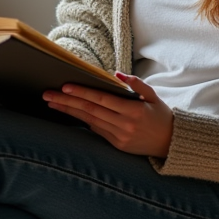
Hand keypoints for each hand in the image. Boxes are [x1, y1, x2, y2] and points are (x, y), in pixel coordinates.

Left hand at [43, 72, 172, 155]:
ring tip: (52, 103)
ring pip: (89, 121)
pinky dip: (82, 120)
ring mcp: (119, 137)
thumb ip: (136, 84)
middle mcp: (124, 125)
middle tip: (48, 95)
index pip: (101, 99)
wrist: (170, 143)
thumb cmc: (160, 115)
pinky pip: (96, 130)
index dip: (82, 93)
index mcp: (133, 111)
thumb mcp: (152, 96)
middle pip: (90, 110)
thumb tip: (116, 74)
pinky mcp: (117, 145)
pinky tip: (69, 113)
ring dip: (69, 112)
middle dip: (67, 102)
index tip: (65, 86)